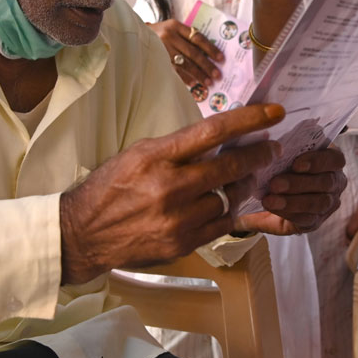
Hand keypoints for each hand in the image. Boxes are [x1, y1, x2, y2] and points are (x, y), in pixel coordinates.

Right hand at [59, 104, 285, 283]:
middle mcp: (170, 187)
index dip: (249, 120)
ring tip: (244, 177)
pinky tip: (228, 202)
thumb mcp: (136, 155)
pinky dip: (229, 210)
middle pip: (230, 167)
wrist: (82, 235)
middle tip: (271, 148)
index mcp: (157, 157)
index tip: (274, 113)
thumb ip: (175, 149)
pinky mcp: (182, 244)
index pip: (212, 132)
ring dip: (242, 185)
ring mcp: (178, 219)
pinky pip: (221, 223)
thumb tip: (216, 140)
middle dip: (258, 155)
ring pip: (229, 197)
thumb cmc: (109, 188)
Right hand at [149, 18, 223, 86]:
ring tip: (207, 82)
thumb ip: (186, 38)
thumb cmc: (159, 35)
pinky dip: (185, 78)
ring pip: (184, 63)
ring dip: (198, 74)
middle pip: (193, 52)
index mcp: (176, 26)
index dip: (211, 49)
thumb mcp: (171, 30)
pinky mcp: (156, 59)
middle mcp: (169, 36)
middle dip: (206, 65)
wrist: (134, 36)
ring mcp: (162, 48)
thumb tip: (208, 55)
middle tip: (217, 75)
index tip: (221, 59)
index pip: (198, 38)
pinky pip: (174, 70)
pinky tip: (193, 83)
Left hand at [234, 146, 345, 234]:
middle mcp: (334, 181)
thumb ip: (270, 154)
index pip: (335, 159)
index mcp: (329, 160)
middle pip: (326, 182)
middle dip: (299, 183)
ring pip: (319, 202)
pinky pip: (309, 218)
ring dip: (293, 201)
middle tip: (275, 184)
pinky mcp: (317, 220)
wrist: (270, 199)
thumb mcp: (275, 160)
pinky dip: (290, 214)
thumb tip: (252, 146)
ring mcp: (328, 203)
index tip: (295, 164)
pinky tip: (274, 209)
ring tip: (270, 199)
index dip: (318, 160)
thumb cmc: (277, 172)